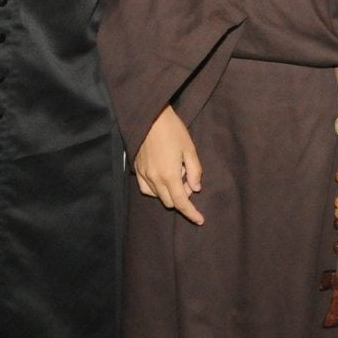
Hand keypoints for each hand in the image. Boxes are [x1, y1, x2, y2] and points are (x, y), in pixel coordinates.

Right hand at [133, 106, 204, 225]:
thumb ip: (195, 171)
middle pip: (169, 202)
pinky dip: (156, 190)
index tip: (200, 220)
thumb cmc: (173, 130)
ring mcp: (144, 175)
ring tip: (176, 172)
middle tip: (187, 178)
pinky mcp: (137, 170)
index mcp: (169, 175)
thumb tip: (195, 189)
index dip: (191, 213)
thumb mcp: (190, 149)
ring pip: (158, 196)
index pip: (181, 202)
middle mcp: (154, 179)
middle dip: (182, 197)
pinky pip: (146, 189)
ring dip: (169, 192)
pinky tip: (162, 178)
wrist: (150, 117)